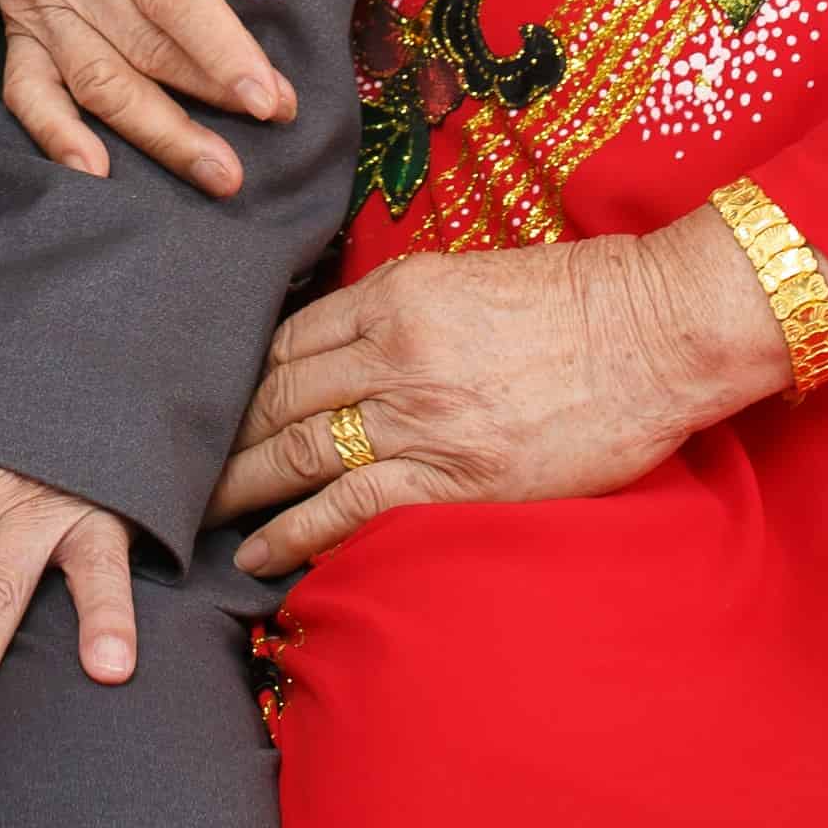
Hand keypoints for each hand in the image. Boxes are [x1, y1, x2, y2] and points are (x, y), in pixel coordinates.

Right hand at [0, 0, 295, 196]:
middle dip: (211, 95)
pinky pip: (26, 88)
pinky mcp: (19, 17)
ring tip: (216, 172)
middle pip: (141, 46)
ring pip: (96, 80)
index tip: (270, 97)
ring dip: (157, 134)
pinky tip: (96, 171)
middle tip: (276, 121)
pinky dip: (55, 134)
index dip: (221, 52)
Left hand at [210, 228, 789, 576]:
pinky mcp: (456, 476)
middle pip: (275, 395)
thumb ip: (403, 306)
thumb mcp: (471, 275)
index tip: (204, 406)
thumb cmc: (578, 300)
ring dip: (239, 486)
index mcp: (396, 293)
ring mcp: (423, 416)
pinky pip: (351, 507)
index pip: (287, 339)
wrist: (659, 332)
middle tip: (168, 464)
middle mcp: (394, 352)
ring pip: (298, 452)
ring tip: (194, 512)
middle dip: (216, 434)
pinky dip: (294, 533)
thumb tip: (347, 341)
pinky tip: (258, 552)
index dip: (234, 377)